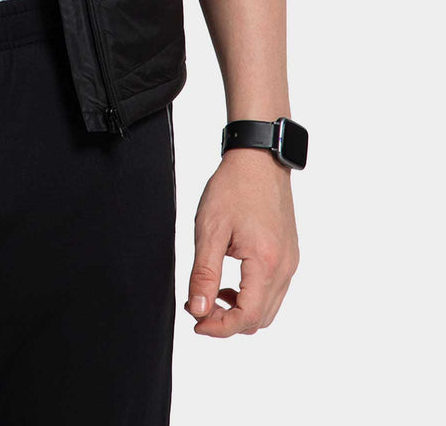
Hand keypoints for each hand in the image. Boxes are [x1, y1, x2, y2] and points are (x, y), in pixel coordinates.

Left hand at [185, 148, 299, 335]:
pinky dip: (252, 296)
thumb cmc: (234, 187)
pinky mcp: (289, 255)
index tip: (195, 321)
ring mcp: (290, 262)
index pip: (246, 318)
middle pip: (259, 320)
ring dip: (240, 310)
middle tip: (199, 306)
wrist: (259, 159)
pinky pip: (274, 291)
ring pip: (268, 309)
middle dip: (227, 321)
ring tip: (212, 292)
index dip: (219, 327)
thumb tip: (198, 310)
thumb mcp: (209, 230)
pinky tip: (230, 281)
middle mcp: (285, 268)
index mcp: (266, 263)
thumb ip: (203, 273)